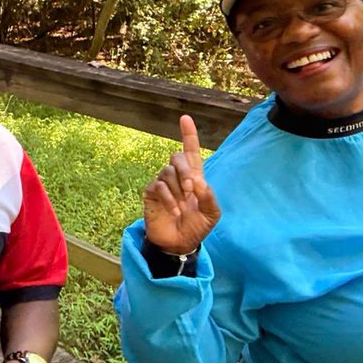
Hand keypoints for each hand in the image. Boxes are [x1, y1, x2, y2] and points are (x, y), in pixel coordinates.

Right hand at [142, 115, 220, 255]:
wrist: (179, 244)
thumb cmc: (197, 227)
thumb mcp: (211, 214)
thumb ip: (209, 196)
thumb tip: (198, 182)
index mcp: (193, 177)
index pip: (190, 151)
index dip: (188, 134)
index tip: (185, 118)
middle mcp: (177, 177)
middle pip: (177, 157)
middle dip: (186, 170)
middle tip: (192, 188)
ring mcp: (162, 184)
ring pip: (167, 172)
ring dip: (178, 189)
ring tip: (182, 206)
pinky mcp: (151, 193)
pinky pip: (158, 186)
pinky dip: (168, 198)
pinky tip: (174, 210)